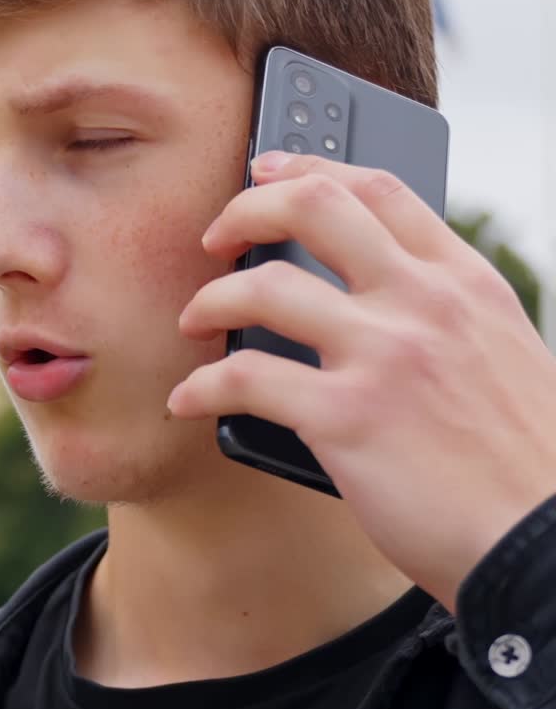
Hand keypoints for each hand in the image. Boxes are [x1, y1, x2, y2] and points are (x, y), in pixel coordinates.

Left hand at [167, 149, 555, 611]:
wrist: (542, 541)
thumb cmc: (524, 464)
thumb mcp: (503, 355)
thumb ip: (446, 318)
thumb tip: (377, 306)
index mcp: (464, 283)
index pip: (379, 189)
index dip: (310, 168)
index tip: (268, 171)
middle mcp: (423, 302)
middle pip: (314, 206)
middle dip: (246, 209)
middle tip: (215, 236)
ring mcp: (384, 355)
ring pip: (264, 287)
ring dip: (210, 299)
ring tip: (193, 321)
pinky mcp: (347, 418)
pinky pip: (244, 379)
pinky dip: (202, 387)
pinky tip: (188, 401)